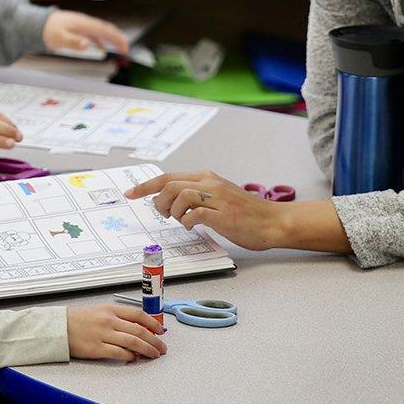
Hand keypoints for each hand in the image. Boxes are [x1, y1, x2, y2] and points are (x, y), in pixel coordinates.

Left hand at [43, 10, 130, 55]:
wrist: (38, 23)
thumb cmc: (48, 30)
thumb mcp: (59, 39)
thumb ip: (73, 42)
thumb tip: (86, 44)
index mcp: (83, 24)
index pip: (104, 30)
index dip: (116, 37)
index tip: (124, 46)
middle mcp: (85, 22)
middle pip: (106, 28)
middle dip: (117, 37)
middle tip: (126, 48)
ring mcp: (82, 24)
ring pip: (101, 30)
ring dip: (111, 38)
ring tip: (119, 47)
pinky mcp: (79, 28)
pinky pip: (94, 33)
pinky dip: (101, 39)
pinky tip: (102, 46)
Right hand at [67, 303, 167, 361]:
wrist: (58, 328)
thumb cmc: (77, 320)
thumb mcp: (99, 311)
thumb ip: (117, 318)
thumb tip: (136, 329)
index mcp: (110, 309)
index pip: (138, 315)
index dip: (152, 323)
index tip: (161, 331)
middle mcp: (108, 320)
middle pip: (139, 330)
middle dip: (154, 340)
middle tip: (161, 347)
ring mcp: (103, 335)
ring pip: (132, 342)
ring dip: (146, 349)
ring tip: (153, 354)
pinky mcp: (97, 349)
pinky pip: (119, 353)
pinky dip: (130, 356)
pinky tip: (135, 358)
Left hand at [125, 170, 284, 250]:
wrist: (273, 221)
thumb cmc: (246, 213)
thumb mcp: (218, 198)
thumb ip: (195, 197)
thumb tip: (167, 201)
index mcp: (207, 178)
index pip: (169, 177)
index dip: (146, 185)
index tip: (130, 193)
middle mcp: (211, 183)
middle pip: (170, 184)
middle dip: (159, 201)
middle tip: (164, 215)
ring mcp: (218, 198)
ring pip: (181, 196)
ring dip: (174, 212)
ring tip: (181, 221)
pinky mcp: (223, 215)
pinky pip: (195, 214)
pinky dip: (188, 221)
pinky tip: (192, 226)